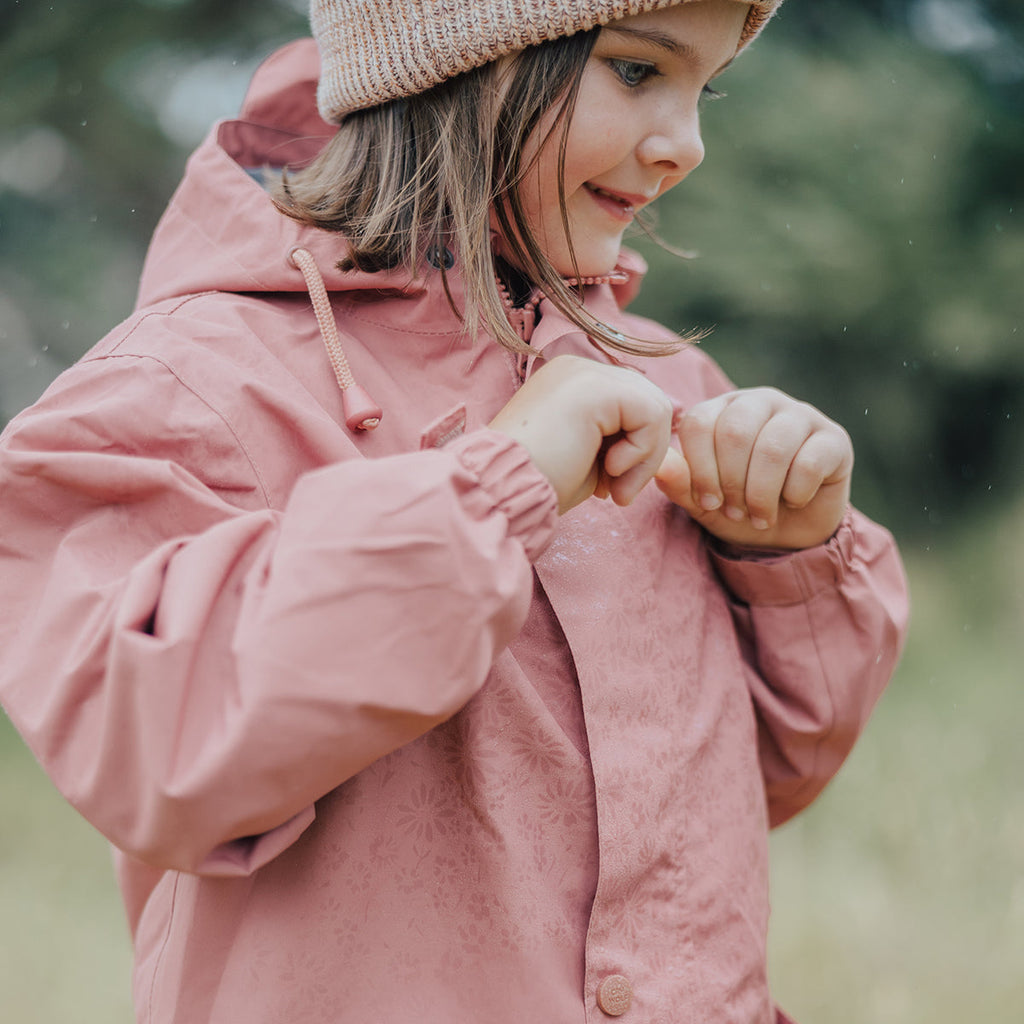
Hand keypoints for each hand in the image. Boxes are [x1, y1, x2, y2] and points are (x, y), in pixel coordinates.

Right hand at [489, 355, 674, 513]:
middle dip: (645, 456)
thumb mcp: (591, 461)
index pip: (634, 406)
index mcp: (572, 382)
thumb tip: (671, 451)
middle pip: (650, 403)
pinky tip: (609, 471)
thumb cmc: (538, 485)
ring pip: (657, 407)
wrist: (502, 492)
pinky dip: (641, 452)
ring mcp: (585, 371)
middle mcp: (578, 368)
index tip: (608, 487)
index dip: (634, 451)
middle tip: (618, 494)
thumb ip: (626, 446)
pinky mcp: (595, 386)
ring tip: (615, 491)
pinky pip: (651, 414)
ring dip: (645, 459)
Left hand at [655, 387, 852, 549]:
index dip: (701, 470)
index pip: (700, 423)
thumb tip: (660, 466)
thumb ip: (680, 483)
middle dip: (732, 483)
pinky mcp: (834, 438)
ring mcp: (800, 414)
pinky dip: (795, 494)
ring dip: (761, 494)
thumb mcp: (702, 503)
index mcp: (723, 408)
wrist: (789, 533)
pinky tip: (793, 502)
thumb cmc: (739, 509)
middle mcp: (761, 401)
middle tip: (736, 512)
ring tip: (760, 517)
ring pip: (773, 447)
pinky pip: (809, 462)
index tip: (708, 503)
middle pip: (735, 432)